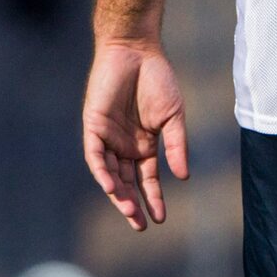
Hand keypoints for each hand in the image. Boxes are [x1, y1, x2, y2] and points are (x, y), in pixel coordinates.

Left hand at [82, 36, 188, 229]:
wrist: (136, 51)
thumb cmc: (157, 80)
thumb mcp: (173, 117)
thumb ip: (177, 146)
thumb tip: (183, 177)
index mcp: (144, 145)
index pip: (147, 179)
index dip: (154, 199)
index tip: (161, 218)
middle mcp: (125, 145)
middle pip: (127, 182)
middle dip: (133, 204)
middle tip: (141, 224)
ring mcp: (108, 137)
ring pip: (111, 173)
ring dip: (118, 194)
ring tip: (130, 212)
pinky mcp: (94, 126)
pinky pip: (96, 155)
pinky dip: (103, 171)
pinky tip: (112, 187)